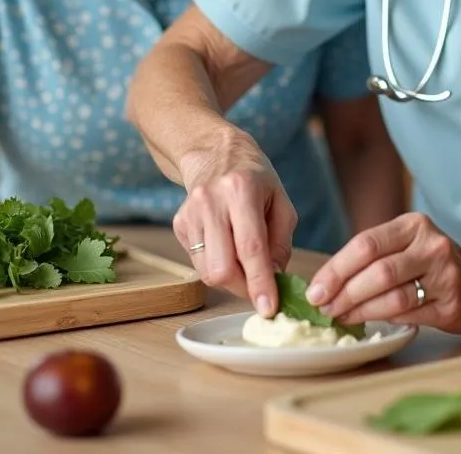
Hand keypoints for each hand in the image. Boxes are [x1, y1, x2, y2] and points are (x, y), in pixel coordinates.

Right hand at [171, 132, 296, 317]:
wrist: (214, 151)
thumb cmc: (255, 177)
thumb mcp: (280, 201)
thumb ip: (281, 242)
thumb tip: (275, 279)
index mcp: (241, 190)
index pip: (250, 247)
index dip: (259, 282)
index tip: (269, 309)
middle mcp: (211, 200)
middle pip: (222, 267)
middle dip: (243, 288)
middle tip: (260, 288)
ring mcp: (190, 212)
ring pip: (207, 271)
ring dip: (231, 280)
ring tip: (245, 265)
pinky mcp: (179, 223)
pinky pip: (198, 262)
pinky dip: (216, 265)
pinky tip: (226, 246)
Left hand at [304, 212, 460, 333]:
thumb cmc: (432, 261)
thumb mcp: (407, 243)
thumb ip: (374, 255)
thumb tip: (326, 282)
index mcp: (413, 225)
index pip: (366, 244)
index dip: (336, 269)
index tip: (315, 289)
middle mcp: (431, 246)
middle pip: (377, 271)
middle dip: (344, 293)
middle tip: (323, 308)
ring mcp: (444, 276)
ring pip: (391, 297)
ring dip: (359, 311)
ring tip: (341, 316)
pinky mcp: (450, 305)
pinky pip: (408, 315)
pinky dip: (382, 320)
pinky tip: (367, 321)